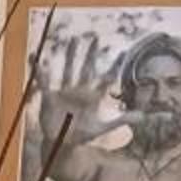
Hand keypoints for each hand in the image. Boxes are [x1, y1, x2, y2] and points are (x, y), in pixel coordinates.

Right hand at [30, 31, 116, 146]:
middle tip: (96, 38)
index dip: (114, 68)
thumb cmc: (83, 134)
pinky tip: (36, 57)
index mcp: (93, 97)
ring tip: (74, 40)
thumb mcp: (103, 127)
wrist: (63, 143)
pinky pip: (44, 82)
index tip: (123, 54)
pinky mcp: (51, 97)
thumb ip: (122, 120)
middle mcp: (80, 90)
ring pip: (69, 70)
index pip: (106, 79)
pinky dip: (40, 70)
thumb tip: (143, 117)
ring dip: (71, 55)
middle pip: (86, 69)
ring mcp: (65, 92)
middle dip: (91, 54)